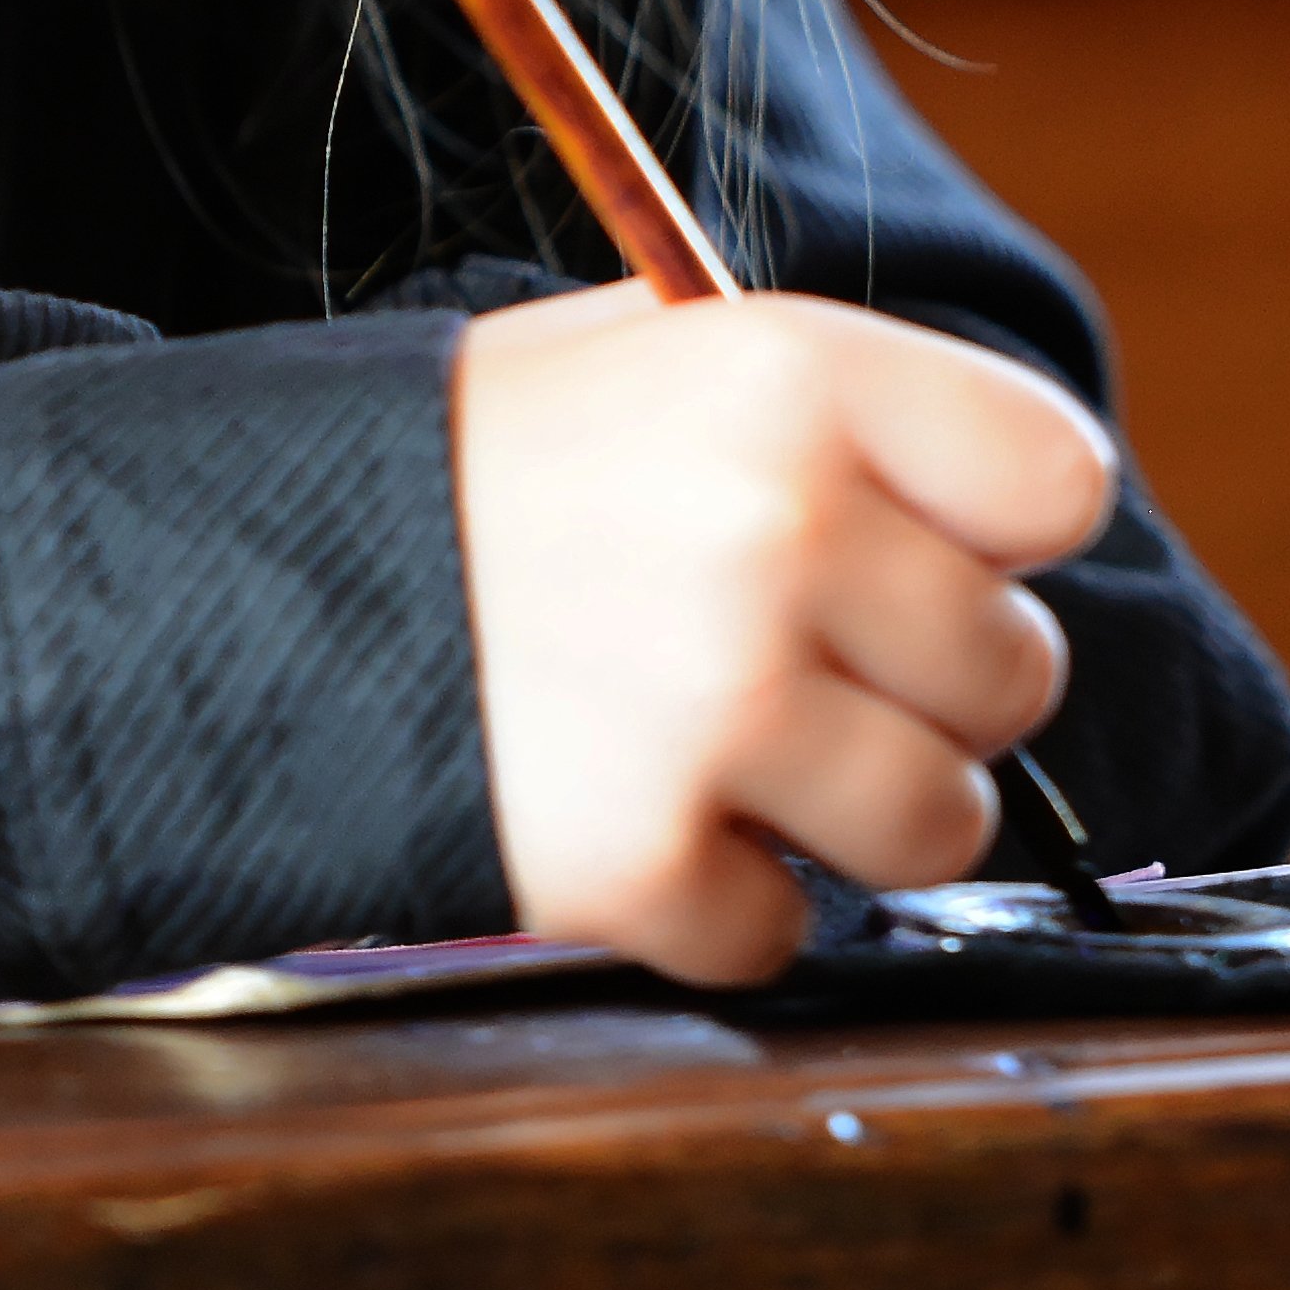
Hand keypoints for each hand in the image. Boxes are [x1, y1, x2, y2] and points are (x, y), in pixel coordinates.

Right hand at [449, 282, 1115, 983]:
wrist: (232, 578)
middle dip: (924, 691)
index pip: (1056, 478)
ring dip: (851, 818)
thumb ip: (820, 414)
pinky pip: (783, 933)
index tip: (926, 551)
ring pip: (940, 823)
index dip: (997, 534)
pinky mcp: (644, 856)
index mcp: (791, 375)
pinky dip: (717, 909)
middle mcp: (778, 528)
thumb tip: (983, 511)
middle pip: (1014, 671)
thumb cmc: (461, 467)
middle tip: (801, 668)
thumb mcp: (636, 355)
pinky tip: (634, 822)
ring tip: (736, 759)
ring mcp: (717, 701)